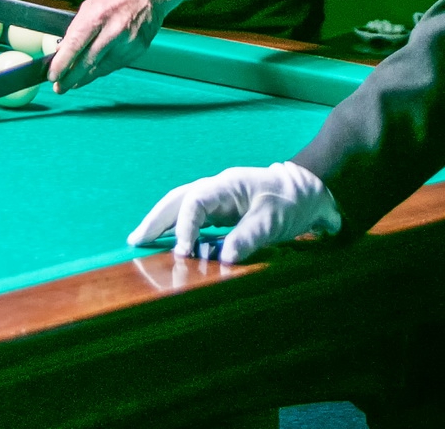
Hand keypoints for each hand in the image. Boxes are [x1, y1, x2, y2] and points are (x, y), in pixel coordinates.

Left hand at [47, 0, 166, 91]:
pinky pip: (115, 65)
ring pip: (102, 68)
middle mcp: (114, 31)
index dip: (62, 64)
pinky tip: (94, 71)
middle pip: (88, 62)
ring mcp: (128, 43)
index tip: (52, 75)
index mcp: (98, 15)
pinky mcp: (138, 50)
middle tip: (60, 87)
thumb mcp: (91, 4)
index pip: (75, 45)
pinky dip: (103, 69)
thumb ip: (78, 28)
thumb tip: (64, 50)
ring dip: (86, 77)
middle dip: (71, 78)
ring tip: (74, 83)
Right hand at [128, 162, 342, 263]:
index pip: (195, 201)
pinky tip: (167, 240)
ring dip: (161, 221)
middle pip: (178, 198)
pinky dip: (177, 226)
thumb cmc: (291, 202)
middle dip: (156, 219)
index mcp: (227, 185)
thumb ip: (248, 238)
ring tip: (140, 240)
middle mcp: (218, 187)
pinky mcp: (223, 208)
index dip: (184, 226)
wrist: (309, 189)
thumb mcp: (273, 222)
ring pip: (181, 204)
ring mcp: (219, 196)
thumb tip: (224, 259)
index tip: (182, 252)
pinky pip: (193, 214)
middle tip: (135, 240)